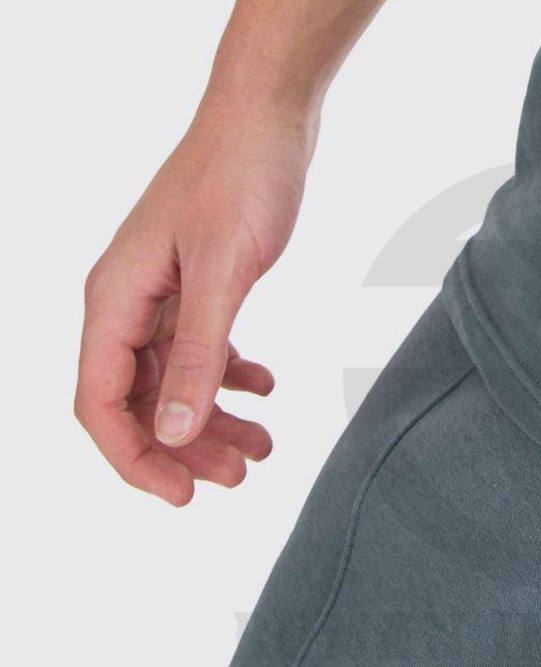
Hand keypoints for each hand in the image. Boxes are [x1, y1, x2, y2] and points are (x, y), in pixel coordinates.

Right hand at [75, 102, 315, 505]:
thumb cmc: (239, 181)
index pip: (100, 403)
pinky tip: (264, 388)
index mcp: (114, 300)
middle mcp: (128, 303)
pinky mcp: (196, 288)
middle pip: (138, 402)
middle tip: (238, 477)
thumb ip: (197, 357)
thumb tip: (169, 431)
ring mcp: (162, 296)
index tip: (183, 497)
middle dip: (184, 448)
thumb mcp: (222, 276)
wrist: (267, 122)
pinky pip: (202, 351)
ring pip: (174, 383)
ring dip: (213, 421)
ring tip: (263, 448)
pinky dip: (230, 378)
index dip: (134, 460)